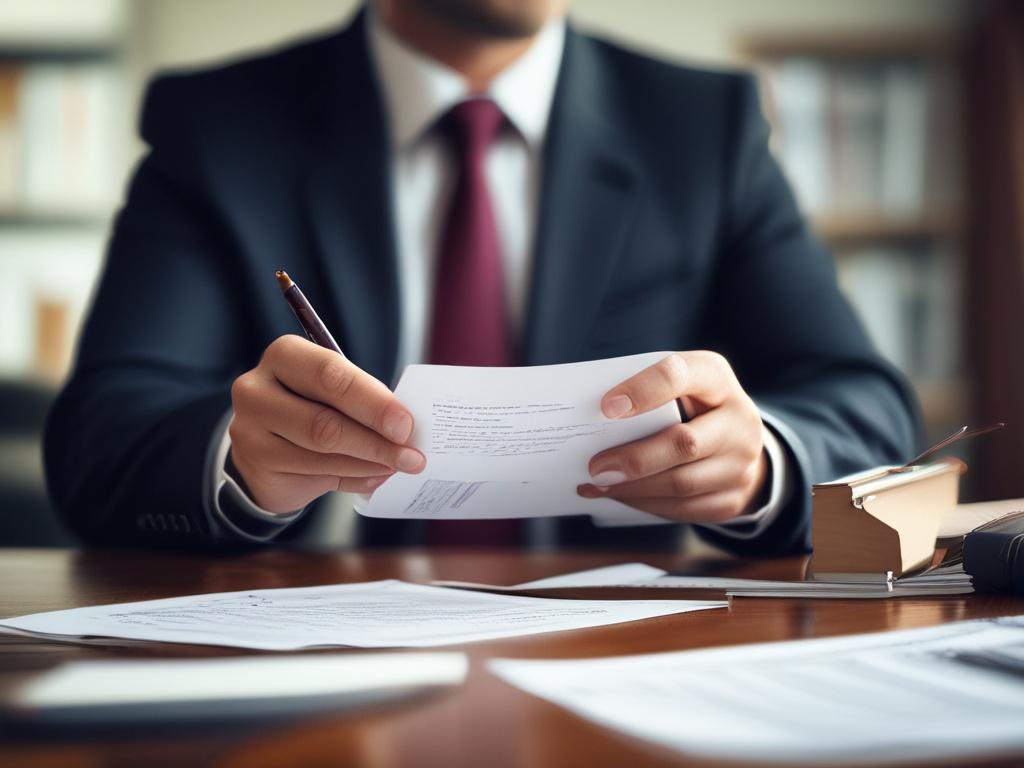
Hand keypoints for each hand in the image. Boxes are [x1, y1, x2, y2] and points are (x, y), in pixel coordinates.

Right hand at [228, 335, 424, 512]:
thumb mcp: (331, 393)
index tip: (405, 424)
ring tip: (399, 466)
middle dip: (375, 439)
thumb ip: (361, 400)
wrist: (264, 448)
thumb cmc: (309, 408)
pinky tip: (376, 476)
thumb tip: (406, 426)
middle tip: (410, 453)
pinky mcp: (255, 465)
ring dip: (370, 462)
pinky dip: (356, 478)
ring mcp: (249, 430)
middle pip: (324, 420)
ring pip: (322, 453)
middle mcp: (256, 389)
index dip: (373, 402)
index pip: (331, 374)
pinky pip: (317, 476)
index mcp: (285, 356)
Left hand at [577, 351, 767, 523]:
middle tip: (596, 467)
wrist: (739, 441)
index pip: (678, 376)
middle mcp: (738, 421)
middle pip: (684, 443)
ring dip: (633, 488)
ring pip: (682, 484)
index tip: (606, 407)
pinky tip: (619, 496)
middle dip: (635, 459)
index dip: (643, 391)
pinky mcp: (732, 499)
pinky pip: (683, 509)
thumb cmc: (693, 405)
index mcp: (715, 378)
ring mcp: (741, 464)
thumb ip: (645, 394)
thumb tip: (594, 420)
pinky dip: (644, 504)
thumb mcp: (679, 385)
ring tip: (598, 484)